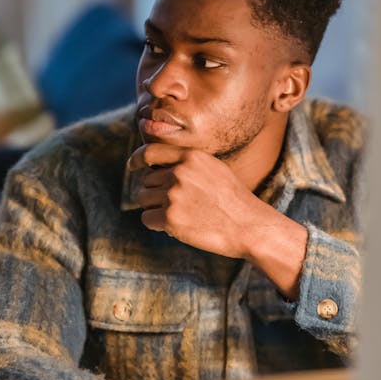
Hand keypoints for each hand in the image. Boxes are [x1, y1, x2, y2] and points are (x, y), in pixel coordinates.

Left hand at [128, 143, 263, 258]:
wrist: (249, 227)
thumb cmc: (234, 202)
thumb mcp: (215, 170)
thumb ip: (188, 166)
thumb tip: (159, 170)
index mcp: (191, 158)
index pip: (151, 152)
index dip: (137, 159)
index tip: (131, 166)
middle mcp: (180, 173)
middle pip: (147, 182)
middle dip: (156, 194)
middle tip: (178, 207)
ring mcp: (174, 195)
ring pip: (144, 200)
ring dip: (156, 209)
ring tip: (180, 216)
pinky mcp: (170, 218)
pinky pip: (147, 218)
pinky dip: (156, 224)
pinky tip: (175, 227)